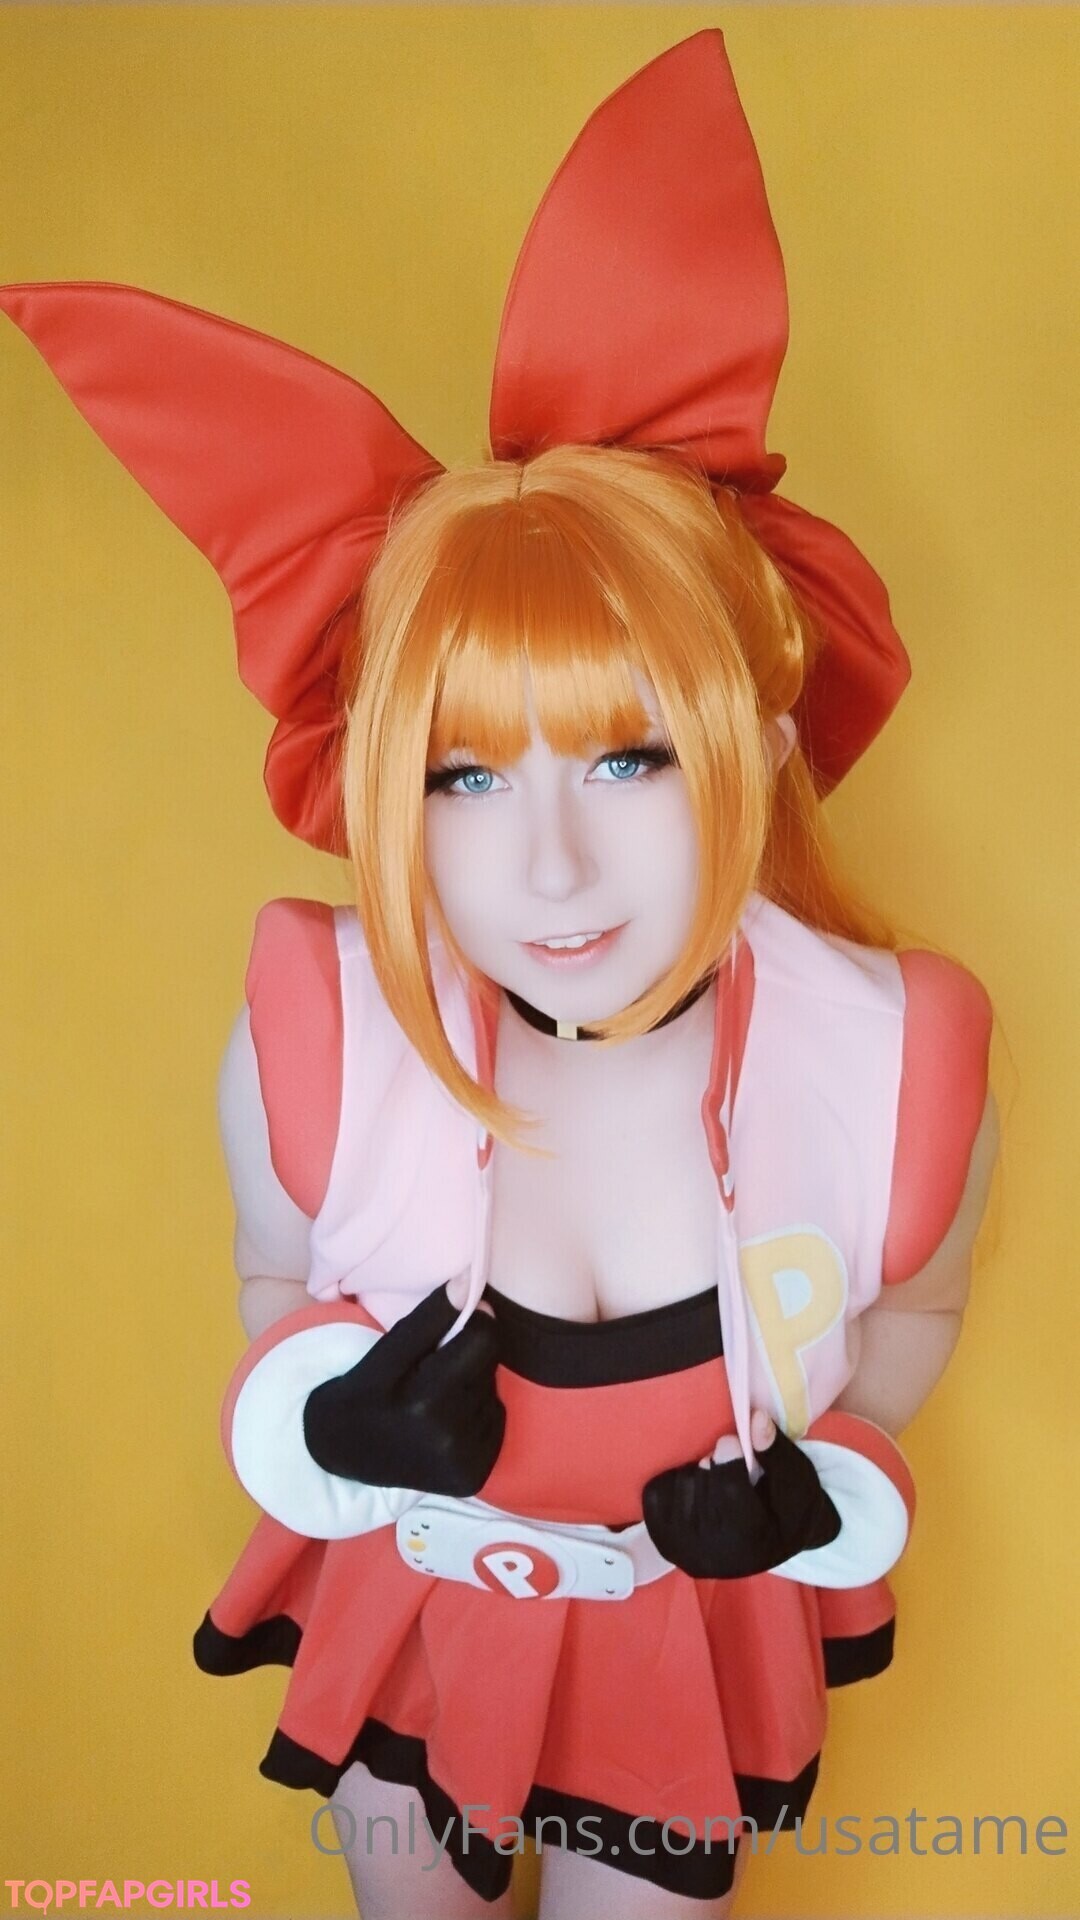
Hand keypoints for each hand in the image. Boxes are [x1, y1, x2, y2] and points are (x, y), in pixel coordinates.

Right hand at [302, 1283, 505, 1496]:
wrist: (340, 1456)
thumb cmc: (361, 1394)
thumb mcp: (384, 1352)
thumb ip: (429, 1317)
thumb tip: (470, 1282)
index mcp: (425, 1403)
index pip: (485, 1339)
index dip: (472, 1322)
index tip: (451, 1325)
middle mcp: (450, 1439)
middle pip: (490, 1364)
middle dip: (467, 1356)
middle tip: (432, 1368)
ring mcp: (463, 1463)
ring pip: (492, 1392)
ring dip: (471, 1385)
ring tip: (434, 1396)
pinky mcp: (474, 1478)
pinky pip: (496, 1422)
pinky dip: (477, 1414)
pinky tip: (446, 1420)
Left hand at [641, 1409, 841, 1578]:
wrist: (775, 1543)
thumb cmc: (791, 1507)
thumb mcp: (797, 1479)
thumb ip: (775, 1450)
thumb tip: (755, 1419)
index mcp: (754, 1542)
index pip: (728, 1490)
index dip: (730, 1456)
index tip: (734, 1442)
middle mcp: (716, 1555)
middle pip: (702, 1485)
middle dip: (714, 1463)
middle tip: (729, 1465)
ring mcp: (686, 1552)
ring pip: (679, 1485)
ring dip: (696, 1472)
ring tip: (716, 1482)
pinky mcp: (666, 1544)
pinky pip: (656, 1494)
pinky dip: (674, 1481)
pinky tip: (696, 1489)